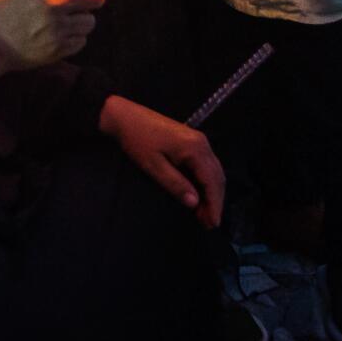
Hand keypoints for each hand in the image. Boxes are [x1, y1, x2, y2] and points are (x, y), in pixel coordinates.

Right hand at [0, 0, 107, 76]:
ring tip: (66, 23)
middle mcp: (55, 4)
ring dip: (82, 21)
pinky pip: (81, 41)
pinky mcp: (59, 49)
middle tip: (89, 1)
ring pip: (90, 21)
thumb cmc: (2, 11)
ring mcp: (59, 28)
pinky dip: (75, 39)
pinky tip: (60, 37)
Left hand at [99, 96, 225, 228]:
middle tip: (208, 224)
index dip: (214, 204)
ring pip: (213, 171)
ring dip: (210, 192)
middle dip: (215, 201)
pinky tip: (197, 194)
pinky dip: (204, 182)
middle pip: (217, 176)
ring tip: (204, 214)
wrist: (124, 116)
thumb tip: (194, 203)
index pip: (212, 181)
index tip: (213, 224)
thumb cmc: (137, 140)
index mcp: (195, 148)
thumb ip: (176, 184)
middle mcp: (202, 143)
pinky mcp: (191, 140)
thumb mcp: (154, 166)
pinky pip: (205, 165)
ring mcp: (198, 140)